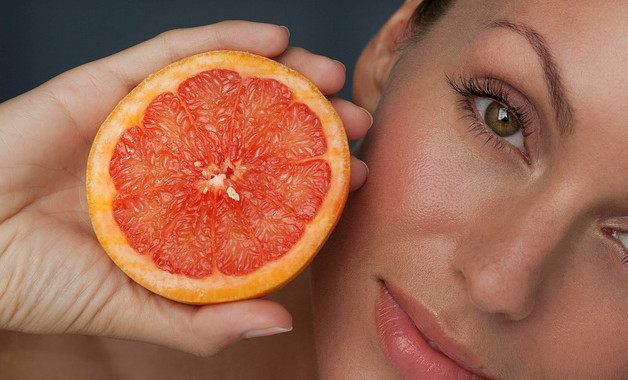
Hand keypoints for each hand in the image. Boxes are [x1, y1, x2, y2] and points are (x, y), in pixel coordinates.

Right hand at [0, 21, 369, 355]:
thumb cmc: (42, 285)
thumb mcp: (134, 309)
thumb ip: (203, 321)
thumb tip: (280, 321)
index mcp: (183, 205)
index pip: (262, 183)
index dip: (314, 174)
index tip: (355, 173)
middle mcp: (171, 156)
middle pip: (253, 126)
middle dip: (310, 118)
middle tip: (355, 119)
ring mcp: (143, 116)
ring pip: (223, 81)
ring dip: (282, 70)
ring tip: (329, 72)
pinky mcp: (108, 85)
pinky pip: (175, 52)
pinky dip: (226, 38)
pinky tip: (273, 37)